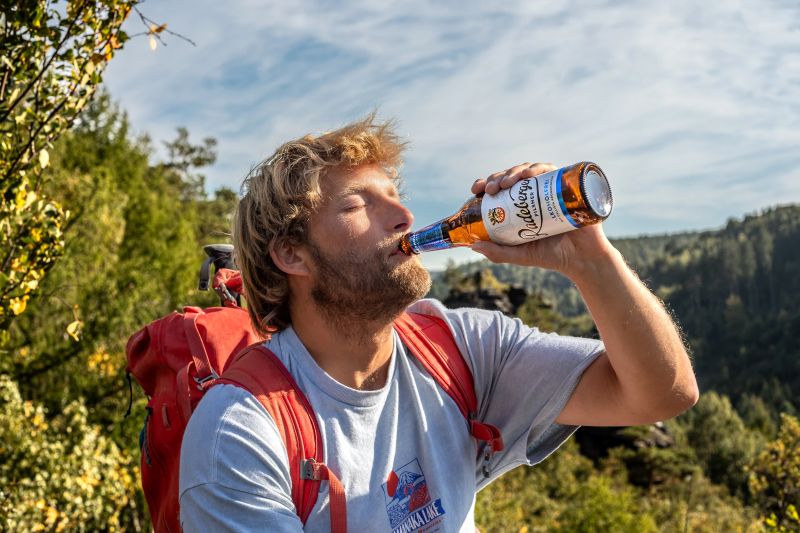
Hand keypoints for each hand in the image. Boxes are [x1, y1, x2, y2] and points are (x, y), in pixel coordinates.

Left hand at [470, 162, 617, 278]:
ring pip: (529, 171)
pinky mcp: (566, 186)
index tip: (476, 189)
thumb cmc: (551, 255)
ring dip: (515, 171)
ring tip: (507, 183)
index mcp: (520, 206)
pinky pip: (551, 171)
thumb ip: (498, 253)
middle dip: (498, 178)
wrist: (582, 259)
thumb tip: (474, 245)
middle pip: (512, 177)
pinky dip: (538, 169)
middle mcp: (534, 194)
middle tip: (491, 189)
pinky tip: (529, 175)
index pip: (500, 188)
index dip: (486, 184)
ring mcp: (550, 189)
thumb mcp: (520, 255)